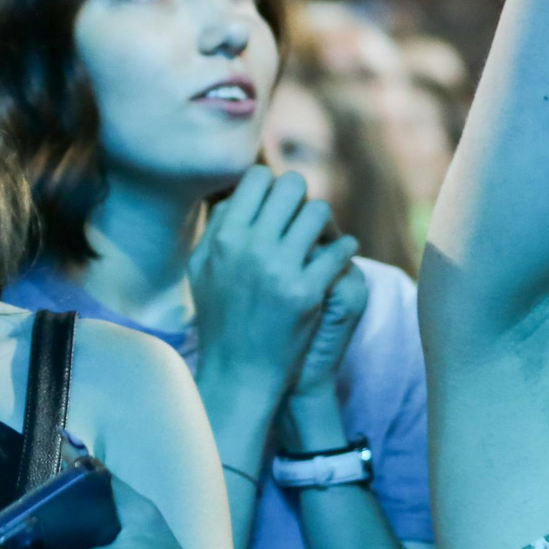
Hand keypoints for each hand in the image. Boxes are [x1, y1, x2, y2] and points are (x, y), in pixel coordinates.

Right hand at [190, 166, 360, 439]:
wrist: (239, 371)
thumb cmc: (221, 317)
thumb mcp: (203, 268)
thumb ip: (219, 226)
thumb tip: (240, 190)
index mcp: (224, 238)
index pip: (257, 177)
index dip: (272, 184)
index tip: (277, 201)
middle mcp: (250, 247)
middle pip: (292, 186)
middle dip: (300, 197)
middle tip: (302, 216)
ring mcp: (279, 269)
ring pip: (319, 211)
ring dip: (323, 222)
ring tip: (320, 237)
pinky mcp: (306, 291)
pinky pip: (341, 248)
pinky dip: (344, 249)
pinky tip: (338, 257)